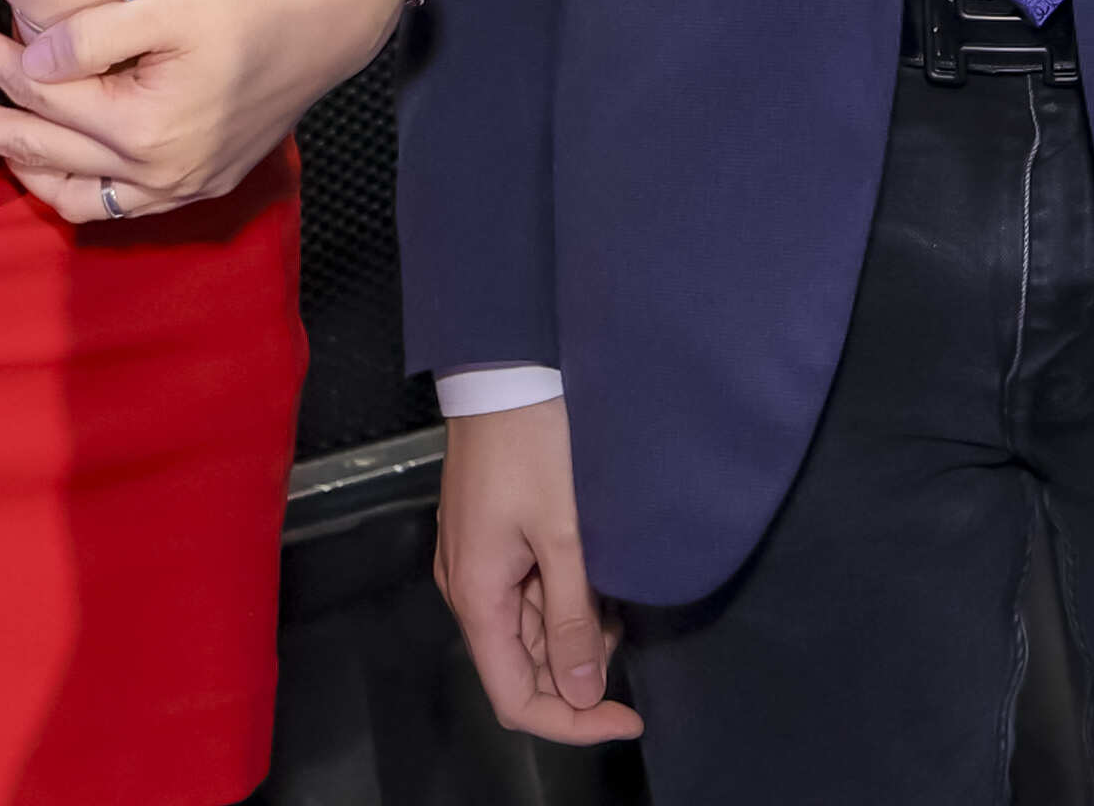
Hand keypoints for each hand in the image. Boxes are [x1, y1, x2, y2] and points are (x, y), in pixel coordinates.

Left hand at [0, 0, 392, 220]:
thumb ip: (93, 35)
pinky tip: (48, 159)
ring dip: (17, 166)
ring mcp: (180, 186)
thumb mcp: (172, 0)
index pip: (39, 93)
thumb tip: (30, 59)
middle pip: (38, 150)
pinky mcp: (197, 183)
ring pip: (72, 196)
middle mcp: (158, 172)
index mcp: (146, 127)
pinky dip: (71, 186)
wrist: (330, 20)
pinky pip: (113, 205)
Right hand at [433, 394, 637, 744]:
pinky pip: (525, 597)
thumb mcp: (563, 535)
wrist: (501, 373)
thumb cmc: (532, 446)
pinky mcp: (487, 543)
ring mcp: (474, 565)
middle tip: (620, 627)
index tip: (627, 714)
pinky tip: (591, 572)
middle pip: (520, 670)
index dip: (572, 720)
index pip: (516, 698)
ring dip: (572, 632)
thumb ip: (571, 618)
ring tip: (609, 592)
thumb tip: (584, 692)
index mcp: (477, 597)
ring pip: (526, 633)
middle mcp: (466, 590)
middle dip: (577, 669)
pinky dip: (562, 600)